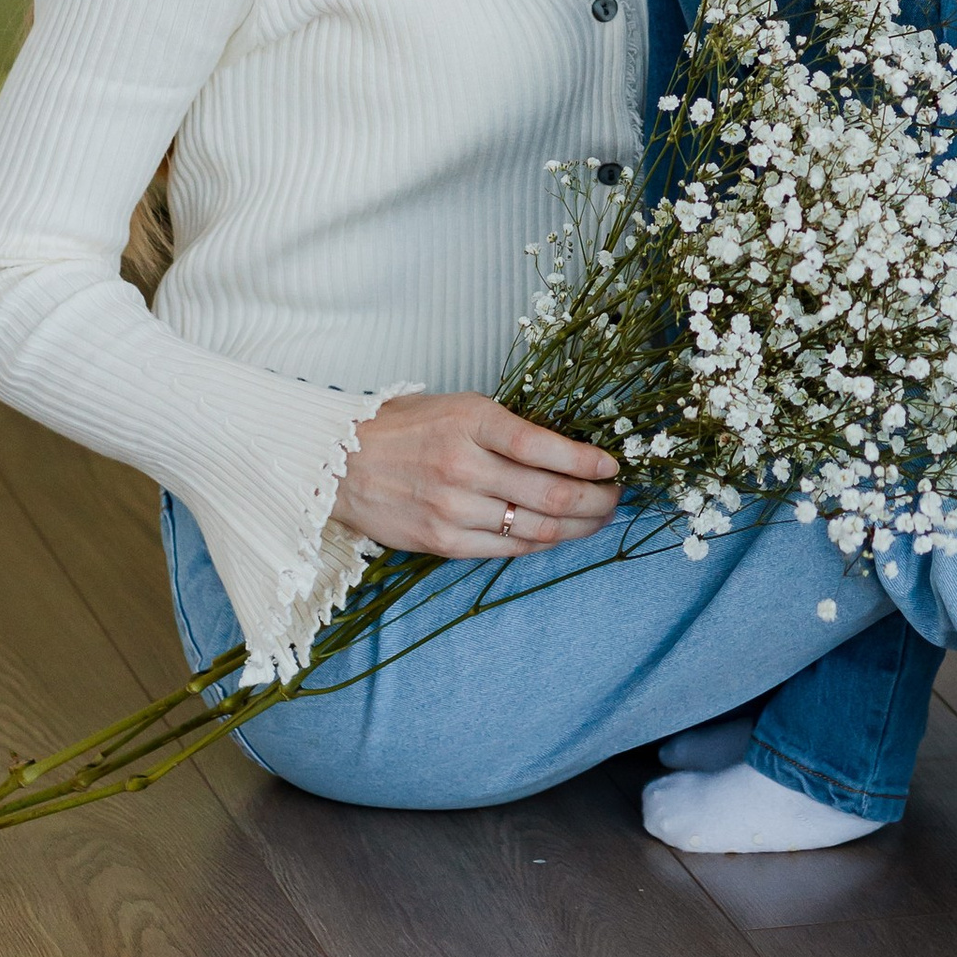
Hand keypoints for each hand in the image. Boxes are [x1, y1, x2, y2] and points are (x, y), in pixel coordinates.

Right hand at [331, 392, 620, 557]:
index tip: (612, 465)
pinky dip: (540, 543)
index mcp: (472, 421)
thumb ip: (508, 428)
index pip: (544, 445)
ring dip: (578, 527)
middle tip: (615, 497)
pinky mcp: (443, 541)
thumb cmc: (407, 429)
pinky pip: (508, 549)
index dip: (587, 461)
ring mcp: (453, 508)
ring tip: (597, 519)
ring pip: (536, 527)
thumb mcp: (460, 408)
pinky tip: (557, 535)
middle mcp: (464, 465)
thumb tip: (569, 450)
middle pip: (550, 494)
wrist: (341, 464)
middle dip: (596, 500)